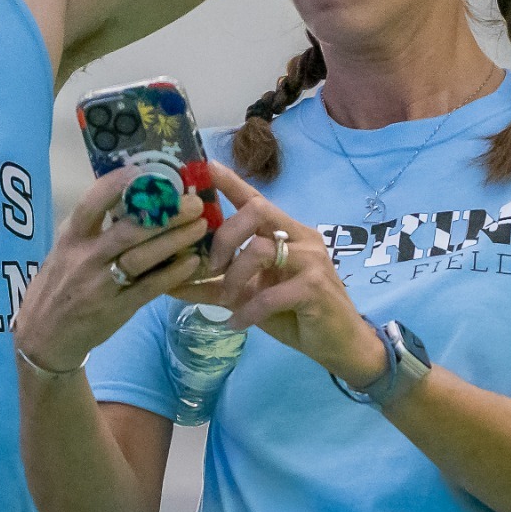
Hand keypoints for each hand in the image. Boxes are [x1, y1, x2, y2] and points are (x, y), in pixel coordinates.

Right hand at [12, 167, 212, 375]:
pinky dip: (173, 274)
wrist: (44, 336)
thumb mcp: (64, 250)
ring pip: (142, 258)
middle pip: (128, 230)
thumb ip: (89, 228)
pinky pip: (150, 288)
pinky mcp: (117, 308)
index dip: (118, 185)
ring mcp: (102, 285)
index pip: (92, 204)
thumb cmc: (58, 286)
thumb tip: (127, 198)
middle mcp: (85, 258)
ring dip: (175, 240)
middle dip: (164, 214)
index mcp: (70, 238)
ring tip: (201, 226)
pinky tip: (193, 262)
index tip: (145, 170)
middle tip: (193, 202)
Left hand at [185, 164, 385, 388]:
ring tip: (226, 301)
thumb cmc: (294, 314)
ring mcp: (311, 260)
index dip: (230, 182)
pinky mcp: (315, 288)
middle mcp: (300, 237)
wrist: (339, 345)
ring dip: (234, 277)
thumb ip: (215, 285)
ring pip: (260, 249)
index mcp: (287, 232)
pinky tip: (237, 323)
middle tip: (212, 267)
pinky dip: (248, 310)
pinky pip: (271, 293)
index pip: (255, 199)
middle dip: (224, 237)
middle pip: (256, 211)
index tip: (205, 166)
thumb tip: (171, 284)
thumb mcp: (249, 296)